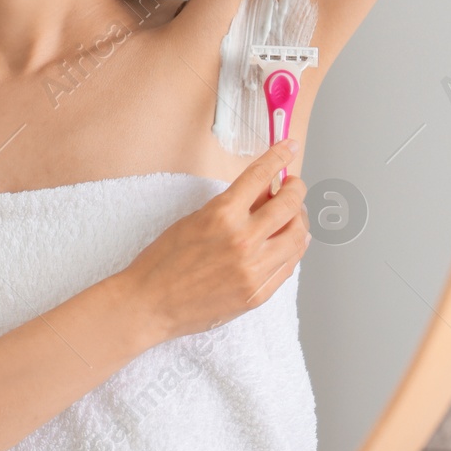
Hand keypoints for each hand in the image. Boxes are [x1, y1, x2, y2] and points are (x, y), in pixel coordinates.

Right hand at [119, 139, 310, 343]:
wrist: (150, 303)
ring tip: (293, 216)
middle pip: (289, 205)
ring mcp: (254, 269)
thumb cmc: (163, 261)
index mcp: (221, 215)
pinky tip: (288, 243)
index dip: (279, 157)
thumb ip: (230, 207)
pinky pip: (289, 265)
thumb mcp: (192, 221)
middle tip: (294, 185)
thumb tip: (262, 194)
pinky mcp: (259, 293)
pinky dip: (293, 249)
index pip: (260, 176)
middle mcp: (242, 239)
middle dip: (296, 189)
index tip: (289, 147)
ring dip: (300, 220)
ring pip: (298, 237)